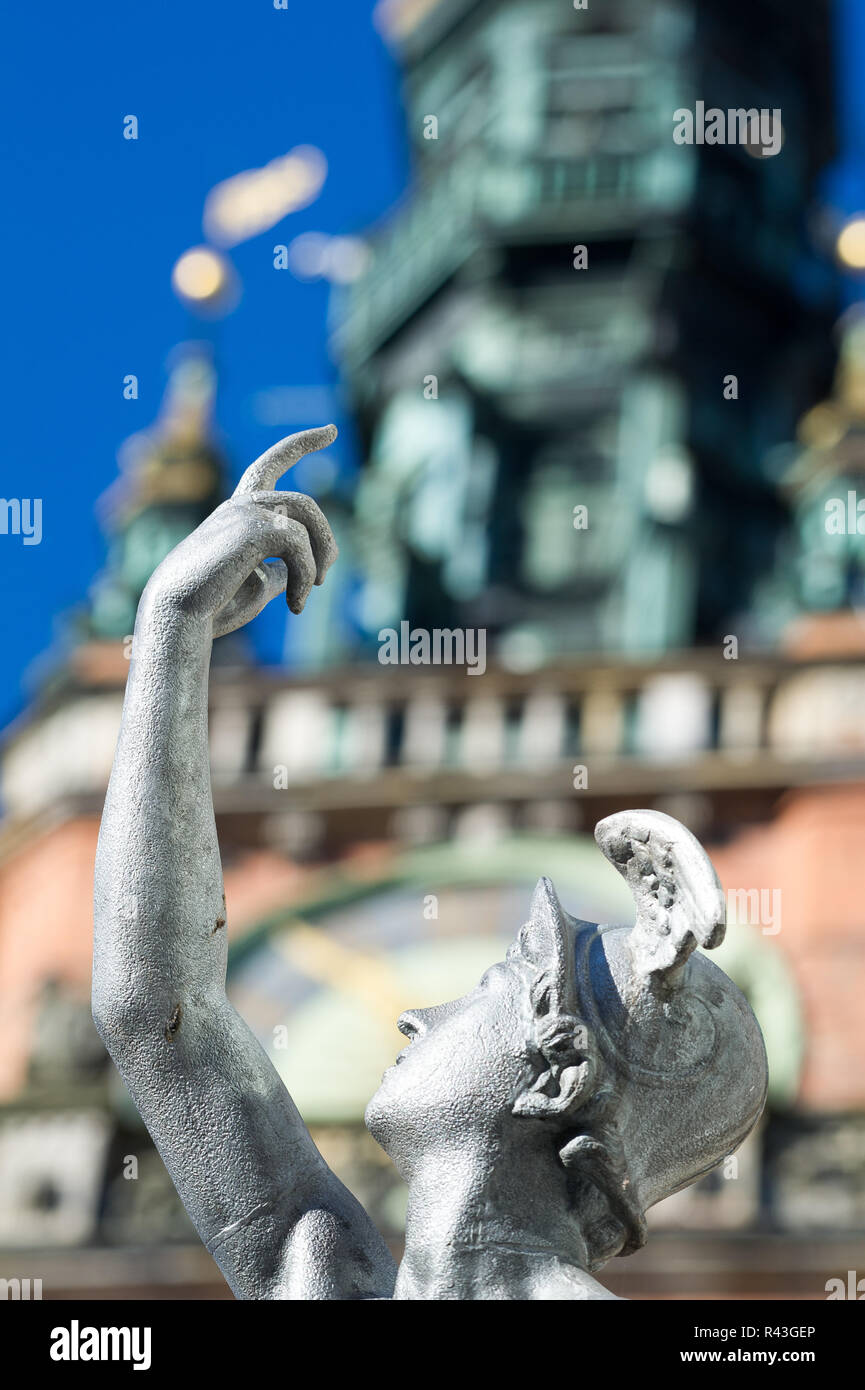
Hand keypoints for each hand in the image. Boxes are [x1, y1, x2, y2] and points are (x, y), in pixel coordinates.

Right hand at [142, 425, 338, 637]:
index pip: (270, 465)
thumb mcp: (256, 584)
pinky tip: (294, 605)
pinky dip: (305, 577)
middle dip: (325, 540)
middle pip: (304, 503)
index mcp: (238, 510)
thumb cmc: (213, 605)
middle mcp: (241, 503)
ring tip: (310, 591)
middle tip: (324, 577)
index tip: (330, 430)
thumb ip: (279, 570)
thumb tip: (306, 568)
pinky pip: (300, 545)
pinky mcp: (252, 528)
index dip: (300, 444)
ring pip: (307, 518)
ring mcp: (244, 511)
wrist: (179, 616)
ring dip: (319, 558)